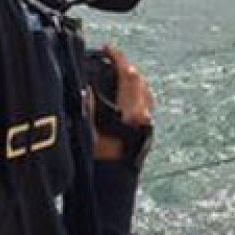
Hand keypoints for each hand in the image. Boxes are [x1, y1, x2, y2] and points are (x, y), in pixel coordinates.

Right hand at [93, 44, 153, 161]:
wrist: (114, 186)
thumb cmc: (100, 162)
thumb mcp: (88, 131)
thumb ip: (88, 105)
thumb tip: (87, 85)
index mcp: (131, 111)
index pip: (128, 75)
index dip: (118, 57)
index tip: (107, 48)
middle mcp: (144, 114)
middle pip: (139, 80)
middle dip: (125, 66)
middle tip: (110, 59)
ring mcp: (148, 123)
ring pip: (146, 91)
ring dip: (133, 79)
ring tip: (117, 75)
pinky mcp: (147, 131)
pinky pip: (146, 103)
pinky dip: (137, 93)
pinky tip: (125, 97)